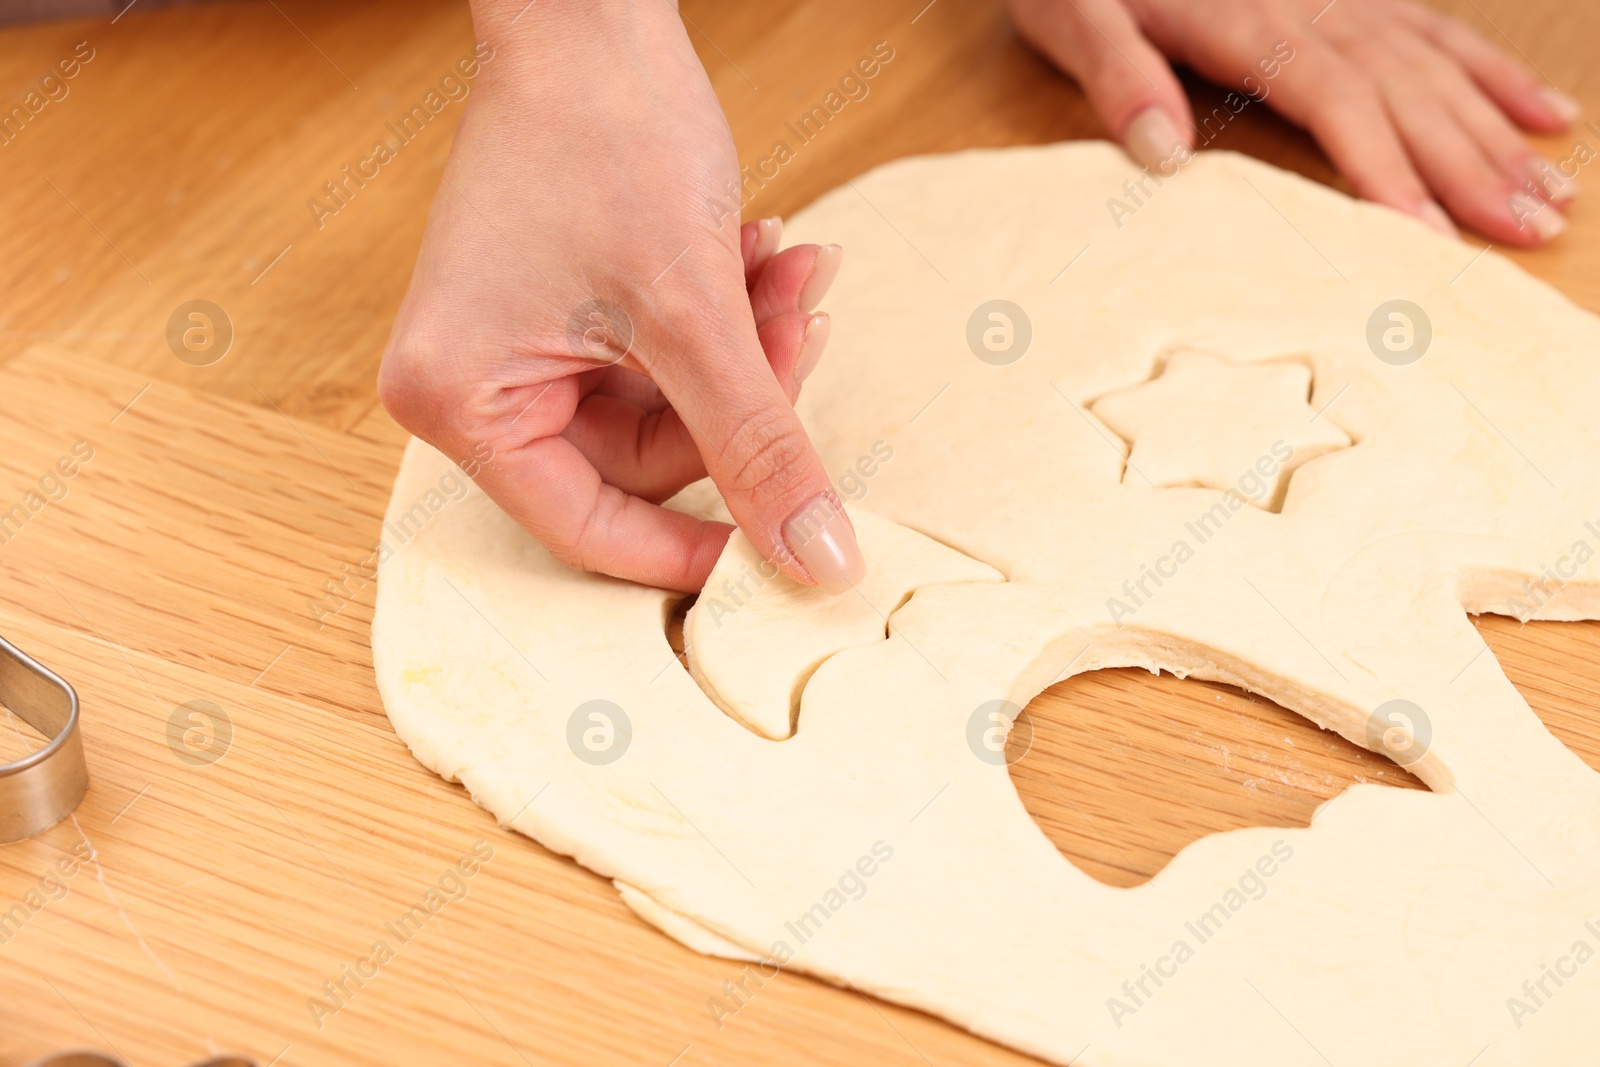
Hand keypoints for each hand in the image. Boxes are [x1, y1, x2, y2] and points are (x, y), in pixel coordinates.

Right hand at [379, 0, 864, 593]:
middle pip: (643, 460)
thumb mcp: (698, 314)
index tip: (789, 548)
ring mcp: (514, 343)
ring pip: (667, 405)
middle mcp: (470, 384)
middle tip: (804, 327)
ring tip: (794, 271)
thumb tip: (815, 563)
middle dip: (742, 397)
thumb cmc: (609, 132)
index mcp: (460, 401)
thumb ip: (760, 447)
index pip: (588, 528)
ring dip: (746, 348)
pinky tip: (765, 253)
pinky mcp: (558, 308)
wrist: (591, 7)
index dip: (696, 547)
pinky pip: (660, 356)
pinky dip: (722, 317)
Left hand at [1008, 0, 1579, 244]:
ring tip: (1555, 193)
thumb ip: (1118, 77)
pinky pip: (1436, 31)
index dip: (1385, 169)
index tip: (1430, 236)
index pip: (1336, 102)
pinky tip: (1542, 112)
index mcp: (1248, 23)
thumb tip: (1164, 151)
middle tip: (1535, 230)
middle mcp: (1312, 6)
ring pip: (1438, 65)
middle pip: (1408, 91)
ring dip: (1498, 131)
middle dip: (1473, 165)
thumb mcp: (1074, 17)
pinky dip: (1491, 75)